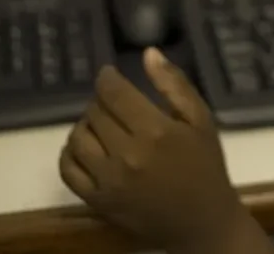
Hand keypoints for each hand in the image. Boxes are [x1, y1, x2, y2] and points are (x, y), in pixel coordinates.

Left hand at [59, 49, 271, 253]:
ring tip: (101, 125)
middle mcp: (127, 154)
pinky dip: (70, 153)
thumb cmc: (205, 166)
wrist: (202, 221)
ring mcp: (108, 180)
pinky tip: (85, 148)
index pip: (113, 93)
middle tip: (113, 103)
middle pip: (95, 113)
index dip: (106, 78)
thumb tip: (148, 53)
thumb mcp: (200, 120)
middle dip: (101, 101)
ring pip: (78, 138)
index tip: (109, 75)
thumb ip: (174, 85)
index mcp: (155, 131)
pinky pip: (68, 169)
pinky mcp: (97, 201)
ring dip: (85, 125)